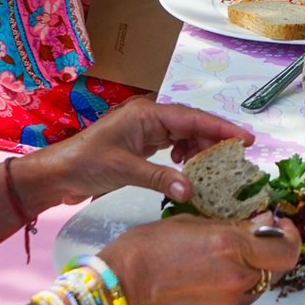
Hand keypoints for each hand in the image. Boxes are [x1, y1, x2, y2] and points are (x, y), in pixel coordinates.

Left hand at [24, 100, 257, 211]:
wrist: (58, 173)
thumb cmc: (86, 164)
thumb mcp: (124, 170)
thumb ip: (160, 178)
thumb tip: (192, 190)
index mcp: (147, 113)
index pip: (192, 118)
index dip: (221, 127)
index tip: (246, 138)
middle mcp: (150, 117)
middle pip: (192, 123)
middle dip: (215, 138)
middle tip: (237, 156)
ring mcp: (145, 130)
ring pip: (184, 134)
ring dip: (199, 148)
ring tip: (212, 165)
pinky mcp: (142, 143)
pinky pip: (172, 144)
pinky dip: (184, 155)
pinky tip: (184, 168)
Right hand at [108, 213, 302, 304]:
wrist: (116, 291)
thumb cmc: (144, 250)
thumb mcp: (188, 223)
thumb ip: (229, 225)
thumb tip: (260, 223)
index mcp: (232, 247)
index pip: (286, 250)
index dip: (289, 237)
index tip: (280, 228)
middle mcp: (236, 279)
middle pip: (272, 270)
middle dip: (264, 254)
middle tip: (247, 242)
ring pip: (252, 288)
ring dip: (244, 274)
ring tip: (214, 263)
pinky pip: (231, 304)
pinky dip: (225, 292)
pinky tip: (199, 282)